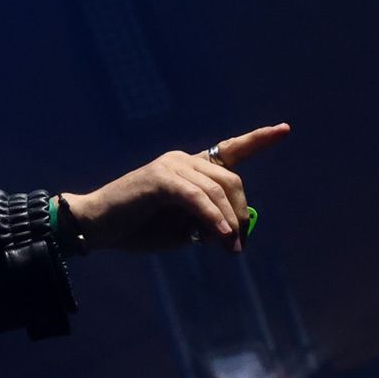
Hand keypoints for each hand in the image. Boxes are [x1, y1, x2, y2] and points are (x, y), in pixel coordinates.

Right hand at [62, 123, 289, 253]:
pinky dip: (212, 218)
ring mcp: (171, 165)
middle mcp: (182, 159)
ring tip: (229, 248)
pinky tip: (220, 236)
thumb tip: (232, 230)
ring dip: (228, 222)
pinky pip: (197, 199)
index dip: (258, 140)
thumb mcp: (178, 230)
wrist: (93, 226)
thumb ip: (205, 225)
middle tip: (237, 244)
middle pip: (231, 180)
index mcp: (186, 168)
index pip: (228, 151)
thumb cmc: (134, 229)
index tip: (284, 130)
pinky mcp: (161, 179)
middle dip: (240, 212)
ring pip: (217, 190)